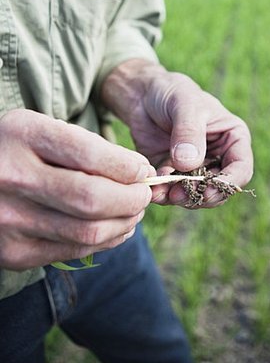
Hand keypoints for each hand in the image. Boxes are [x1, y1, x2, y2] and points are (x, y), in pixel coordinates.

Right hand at [0, 109, 154, 270]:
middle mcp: (12, 177)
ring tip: (135, 210)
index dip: (127, 166)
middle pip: (92, 198)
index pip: (90, 154)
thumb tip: (139, 173)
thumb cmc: (17, 148)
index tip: (143, 169)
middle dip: (133, 198)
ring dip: (125, 222)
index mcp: (23, 135)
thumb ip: (86, 146)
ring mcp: (9, 219)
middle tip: (146, 193)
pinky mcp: (12, 251)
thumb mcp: (42, 128)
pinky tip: (116, 227)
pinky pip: (73, 250)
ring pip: (88, 230)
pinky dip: (106, 240)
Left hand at [101, 60, 252, 207]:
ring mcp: (195, 168)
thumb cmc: (172, 92)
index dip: (228, 183)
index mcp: (232, 138)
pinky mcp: (173, 173)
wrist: (143, 95)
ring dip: (180, 198)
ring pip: (195, 195)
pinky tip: (154, 189)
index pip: (241, 169)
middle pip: (218, 189)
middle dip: (200, 195)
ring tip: (163, 192)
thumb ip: (188, 132)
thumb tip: (189, 163)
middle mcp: (218, 157)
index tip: (208, 189)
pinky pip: (172, 191)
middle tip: (179, 195)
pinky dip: (164, 194)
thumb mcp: (184, 105)